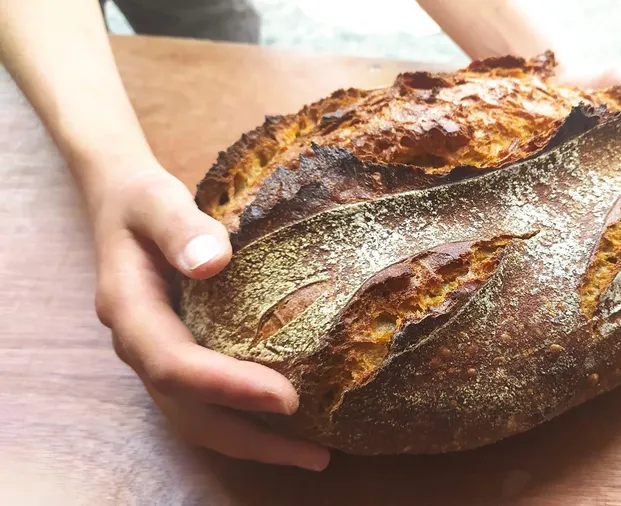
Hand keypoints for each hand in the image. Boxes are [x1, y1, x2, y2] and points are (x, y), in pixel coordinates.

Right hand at [90, 163, 329, 469]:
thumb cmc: (141, 200)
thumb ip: (179, 226)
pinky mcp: (177, 358)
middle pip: (189, 412)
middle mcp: (140, 347)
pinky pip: (207, 404)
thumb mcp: (155, 200)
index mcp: (130, 312)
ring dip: (253, 443)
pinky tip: (291, 425)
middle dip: (251, 439)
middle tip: (315, 454)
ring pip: (198, 419)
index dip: (227, 387)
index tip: (285, 398)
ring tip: (314, 456)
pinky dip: (246, 422)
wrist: (120, 204)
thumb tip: (212, 261)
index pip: (174, 365)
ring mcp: (157, 358)